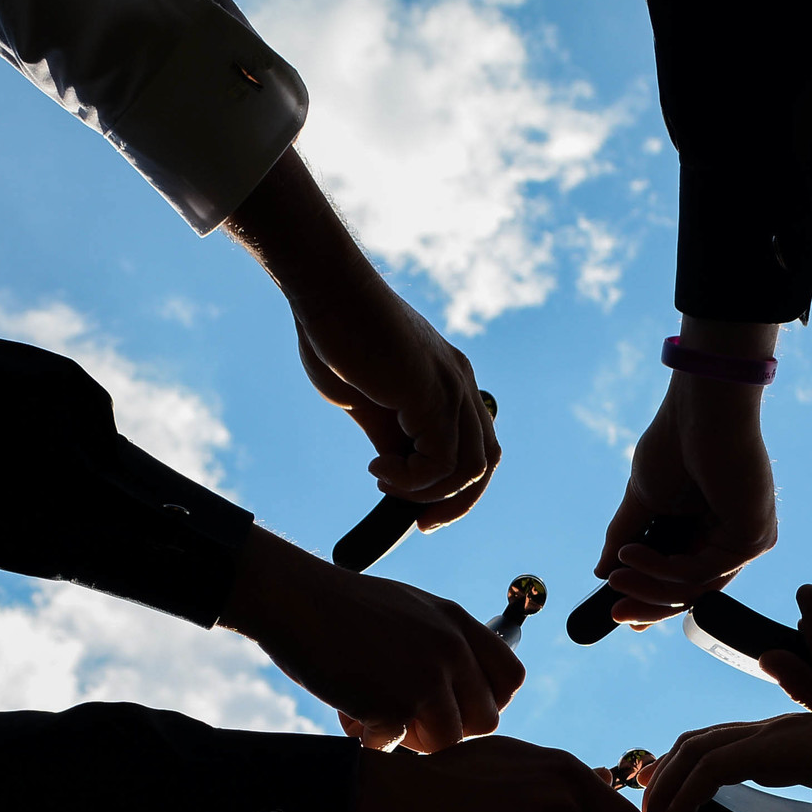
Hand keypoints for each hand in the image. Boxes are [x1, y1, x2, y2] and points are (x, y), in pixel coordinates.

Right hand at [220, 529, 521, 751]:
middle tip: (411, 718)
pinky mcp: (396, 703)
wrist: (294, 600)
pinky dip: (375, 741)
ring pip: (448, 742)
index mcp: (457, 622)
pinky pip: (400, 746)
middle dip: (451, 729)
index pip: (510, 678)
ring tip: (378, 717)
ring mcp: (426, 676)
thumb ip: (444, 644)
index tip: (454, 705)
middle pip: (486, 720)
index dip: (485, 701)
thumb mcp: (411, 611)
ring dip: (412, 740)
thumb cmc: (342, 609)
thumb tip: (464, 690)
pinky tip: (354, 717)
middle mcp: (451, 648)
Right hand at [224, 150, 497, 523]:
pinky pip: (442, 462)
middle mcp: (461, 385)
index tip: (419, 511)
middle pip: (486, 462)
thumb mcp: (368, 401)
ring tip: (384, 480)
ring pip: (469, 469)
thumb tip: (397, 475)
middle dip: (455, 503)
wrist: (325, 290)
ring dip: (426, 492)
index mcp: (450, 383)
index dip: (457, 488)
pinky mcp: (432, 395)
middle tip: (418, 521)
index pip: (478, 447)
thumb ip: (391, 436)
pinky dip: (412, 481)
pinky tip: (379, 470)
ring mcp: (451, 388)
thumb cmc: (337, 337)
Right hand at [594, 322, 779, 625]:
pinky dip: (661, 569)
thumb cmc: (675, 442)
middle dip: (649, 604)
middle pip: (693, 592)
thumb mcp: (643, 501)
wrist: (700, 407)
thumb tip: (602, 572)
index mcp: (712, 530)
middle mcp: (735, 540)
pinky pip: (701, 572)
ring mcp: (748, 542)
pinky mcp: (754, 539)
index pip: (686, 579)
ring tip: (616, 575)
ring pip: (695, 588)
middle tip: (614, 614)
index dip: (653, 599)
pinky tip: (631, 553)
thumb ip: (625, 538)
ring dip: (648, 586)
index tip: (619, 614)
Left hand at [634, 687, 811, 811]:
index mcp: (800, 747)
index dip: (688, 777)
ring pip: (694, 751)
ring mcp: (780, 736)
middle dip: (662, 781)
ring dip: (661, 792)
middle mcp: (782, 735)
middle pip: (698, 744)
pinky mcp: (782, 747)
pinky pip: (710, 767)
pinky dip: (679, 796)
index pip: (726, 749)